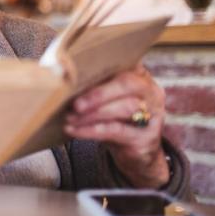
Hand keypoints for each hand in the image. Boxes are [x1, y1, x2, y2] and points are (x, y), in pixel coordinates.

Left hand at [64, 64, 169, 187]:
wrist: (134, 153)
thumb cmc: (114, 119)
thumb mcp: (104, 99)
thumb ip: (92, 85)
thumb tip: (61, 77)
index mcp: (139, 75)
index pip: (124, 62)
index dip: (103, 65)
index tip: (78, 71)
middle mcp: (150, 91)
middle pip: (126, 84)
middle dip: (98, 93)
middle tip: (75, 104)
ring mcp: (153, 113)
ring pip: (123, 108)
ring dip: (92, 114)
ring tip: (70, 118)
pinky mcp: (147, 136)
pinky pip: (117, 130)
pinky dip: (92, 130)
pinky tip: (74, 130)